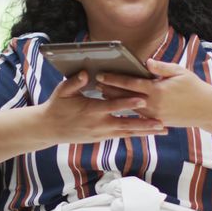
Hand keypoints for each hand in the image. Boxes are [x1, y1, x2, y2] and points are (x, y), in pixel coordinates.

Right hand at [41, 71, 164, 143]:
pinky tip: (148, 132)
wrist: (49, 128)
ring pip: (127, 132)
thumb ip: (75, 82)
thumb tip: (84, 72)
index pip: (113, 106)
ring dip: (145, 131)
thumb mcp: (63, 91)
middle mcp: (99, 124)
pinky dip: (135, 133)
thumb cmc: (57, 106)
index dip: (129, 103)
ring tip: (162, 130)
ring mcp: (101, 133)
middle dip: (145, 124)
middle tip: (162, 123)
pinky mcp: (101, 138)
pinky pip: (121, 135)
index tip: (143, 99)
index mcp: (91, 110)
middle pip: (126, 124)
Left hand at [96, 60, 211, 127]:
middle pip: (125, 97)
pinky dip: (128, 109)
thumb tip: (146, 62)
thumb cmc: (194, 87)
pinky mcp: (157, 121)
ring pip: (130, 107)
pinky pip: (139, 115)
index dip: (114, 79)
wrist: (206, 110)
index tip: (101, 75)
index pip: (130, 84)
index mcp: (156, 90)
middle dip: (109, 90)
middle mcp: (153, 104)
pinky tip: (121, 105)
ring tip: (104, 94)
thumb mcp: (179, 72)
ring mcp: (154, 115)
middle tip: (96, 84)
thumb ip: (161, 67)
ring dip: (116, 100)